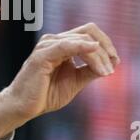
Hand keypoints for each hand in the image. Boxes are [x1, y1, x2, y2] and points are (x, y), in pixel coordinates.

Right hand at [0, 23, 119, 138]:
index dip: (106, 44)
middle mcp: (54, 40)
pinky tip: (95, 56)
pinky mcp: (42, 55)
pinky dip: (83, 49)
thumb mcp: (75, 81)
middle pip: (88, 32)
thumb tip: (112, 62)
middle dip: (105, 48)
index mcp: (62, 44)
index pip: (88, 33)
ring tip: (105, 72)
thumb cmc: (46, 94)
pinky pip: (66, 46)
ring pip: (81, 40)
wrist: (24, 106)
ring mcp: (47, 45)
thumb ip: (90, 70)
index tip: (116, 62)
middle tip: (113, 67)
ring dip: (98, 56)